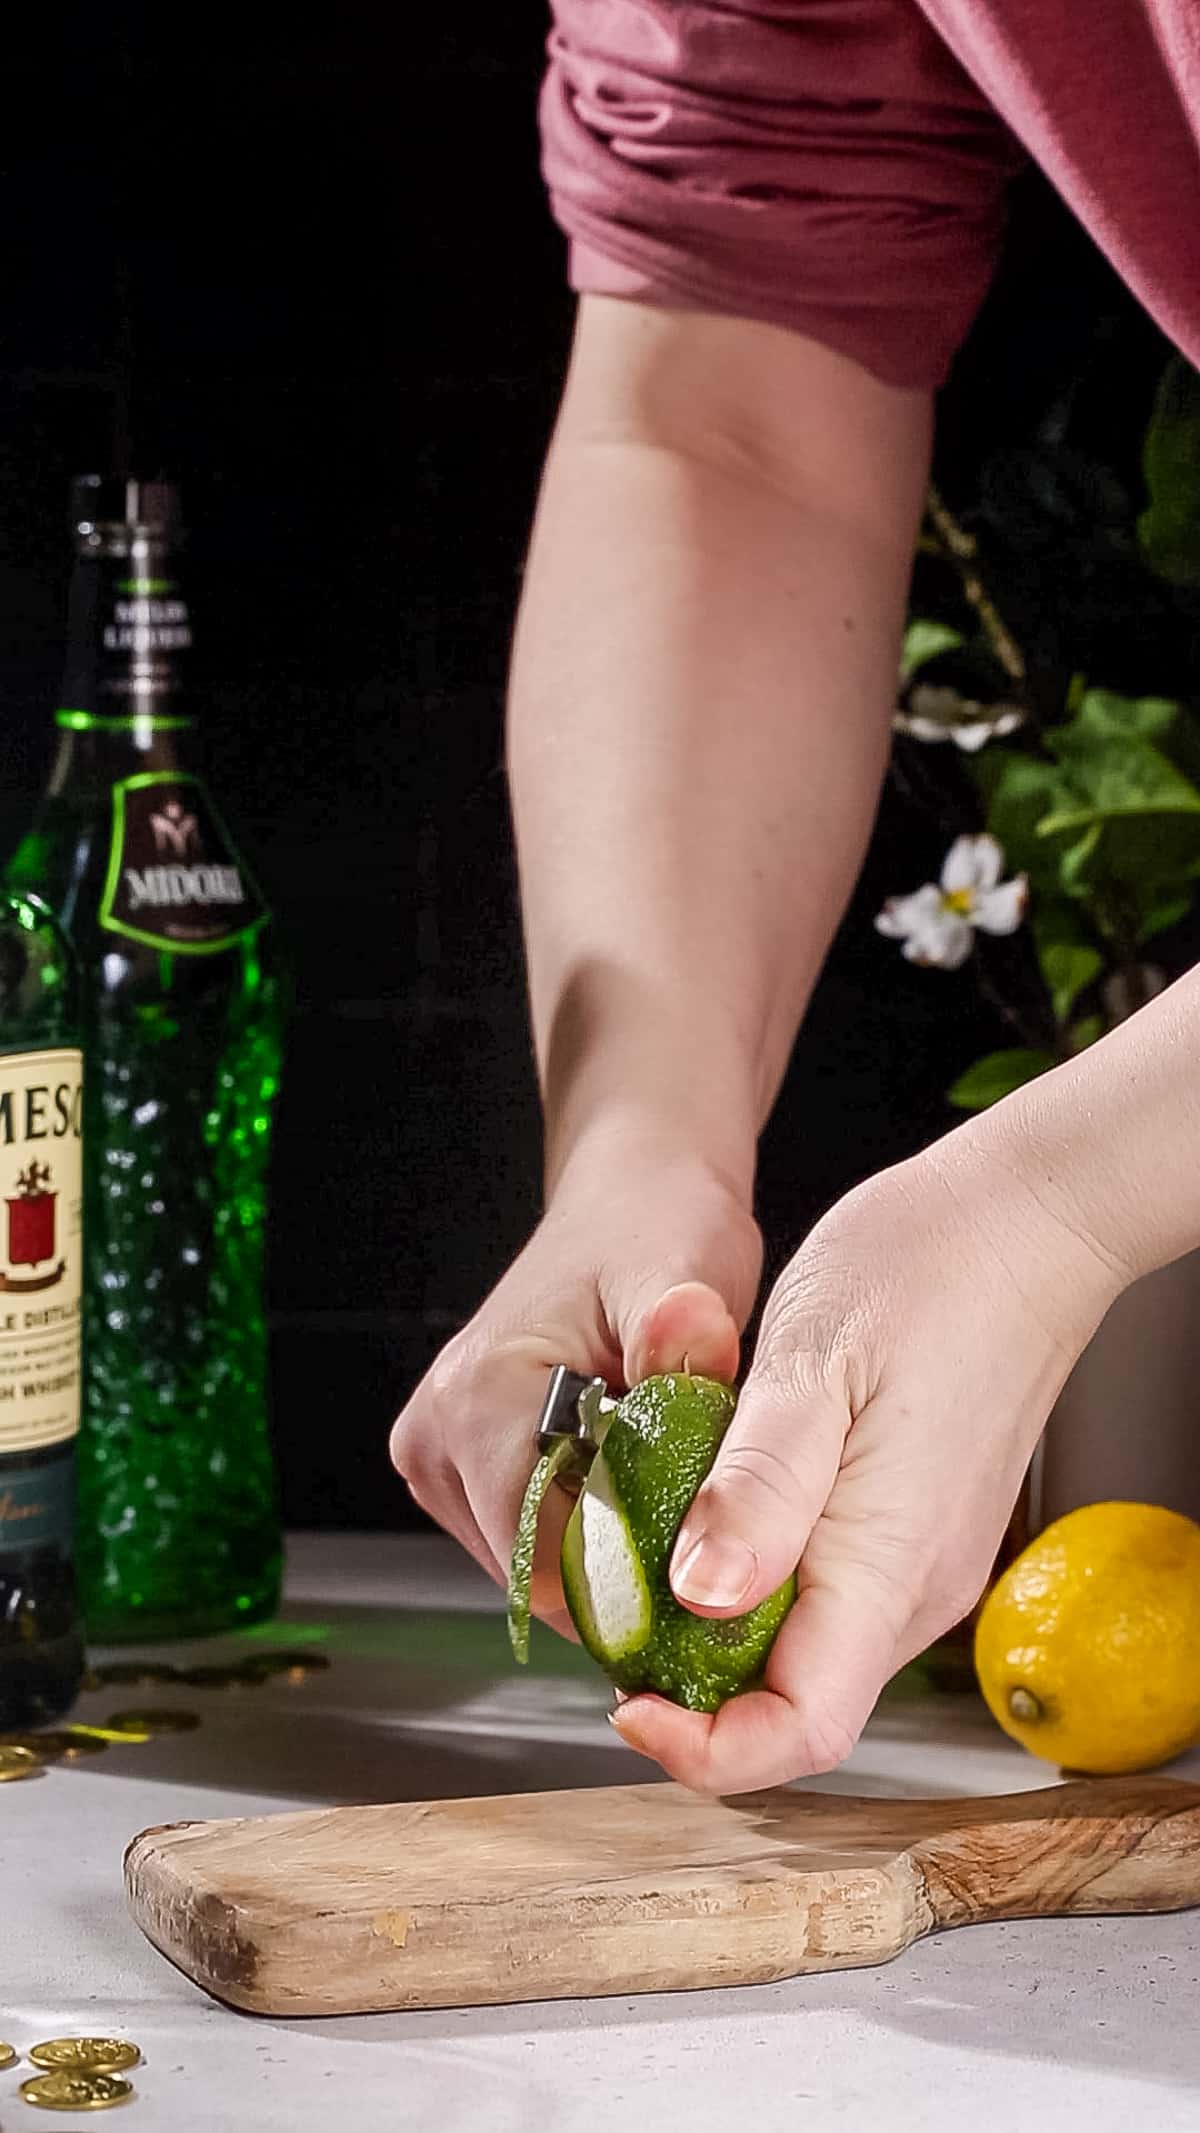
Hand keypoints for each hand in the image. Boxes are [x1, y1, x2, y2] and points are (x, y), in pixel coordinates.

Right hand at [390, 1123, 761, 1633]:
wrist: (626, 1198)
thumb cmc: (656, 1229)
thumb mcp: (685, 1272)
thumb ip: (685, 1327)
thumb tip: (693, 1345)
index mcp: (481, 1398)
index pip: (541, 1558)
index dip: (629, 1588)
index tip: (706, 1578)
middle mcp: (438, 1434)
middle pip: (536, 1577)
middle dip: (624, 1578)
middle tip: (707, 1539)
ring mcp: (439, 1456)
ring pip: (532, 1571)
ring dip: (606, 1560)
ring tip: (673, 1503)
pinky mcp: (457, 1469)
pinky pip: (528, 1542)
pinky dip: (588, 1536)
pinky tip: (637, 1493)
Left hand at [611, 1124, 1128, 1790]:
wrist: (1022, 1224)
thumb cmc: (925, 1271)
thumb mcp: (813, 1363)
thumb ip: (759, 1488)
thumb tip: (698, 1595)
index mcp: (886, 1566)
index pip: (799, 1732)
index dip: (703, 1748)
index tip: (623, 1699)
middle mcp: (912, 1590)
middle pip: (792, 1706)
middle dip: (690, 1692)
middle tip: (611, 1609)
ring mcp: (920, 1565)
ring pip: (804, 1656)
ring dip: (716, 1637)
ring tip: (645, 1554)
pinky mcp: (913, 1532)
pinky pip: (825, 1601)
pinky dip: (754, 1587)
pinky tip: (709, 1517)